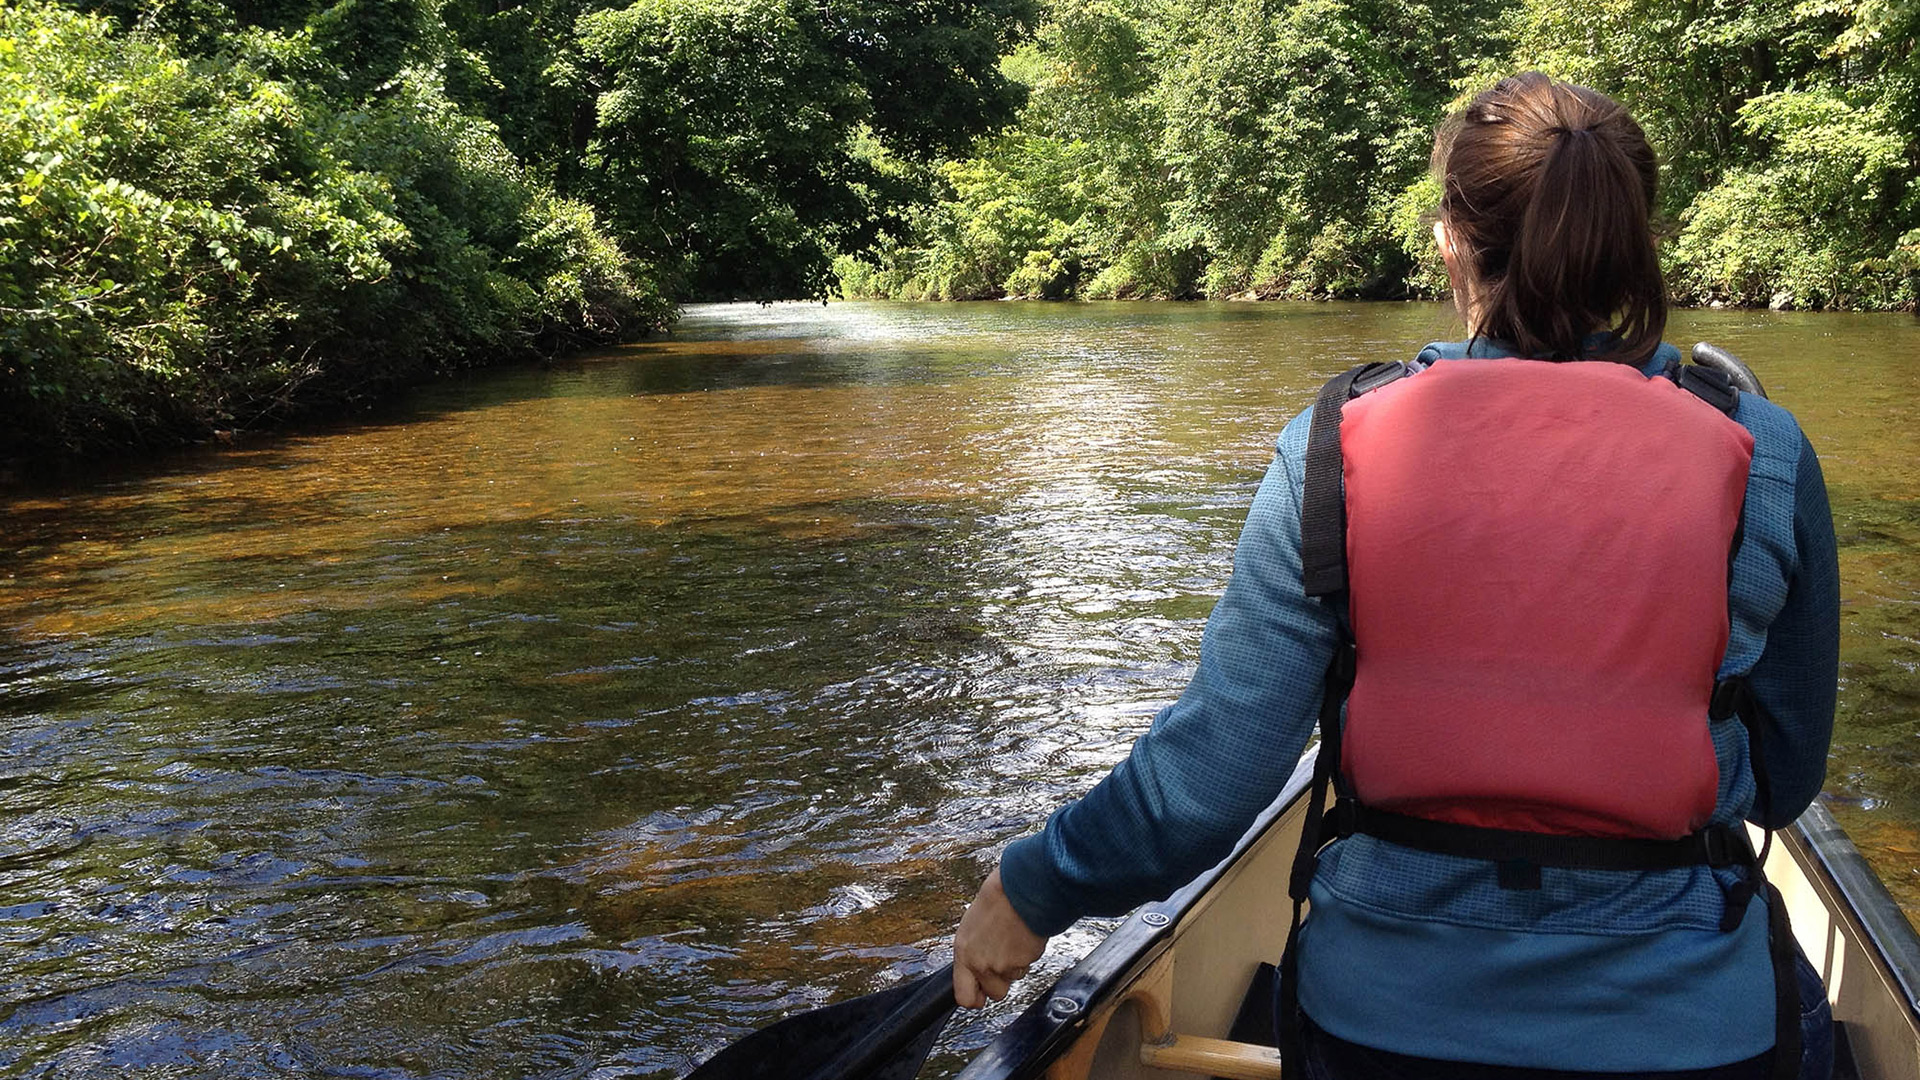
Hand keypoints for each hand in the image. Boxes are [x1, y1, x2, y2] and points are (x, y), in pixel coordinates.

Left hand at [952, 866, 1046, 1008]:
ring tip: (1013, 939)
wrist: (1021, 887)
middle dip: (1001, 981)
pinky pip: (1028, 965)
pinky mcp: (1024, 961)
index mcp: (964, 953)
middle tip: (1003, 959)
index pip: (964, 997)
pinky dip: (1028, 954)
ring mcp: (1004, 965)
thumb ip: (973, 951)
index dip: (975, 998)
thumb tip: (977, 966)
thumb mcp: (972, 925)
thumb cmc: (998, 898)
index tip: (980, 995)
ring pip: (1013, 978)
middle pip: (994, 993)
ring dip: (1016, 965)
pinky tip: (1023, 936)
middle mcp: (982, 963)